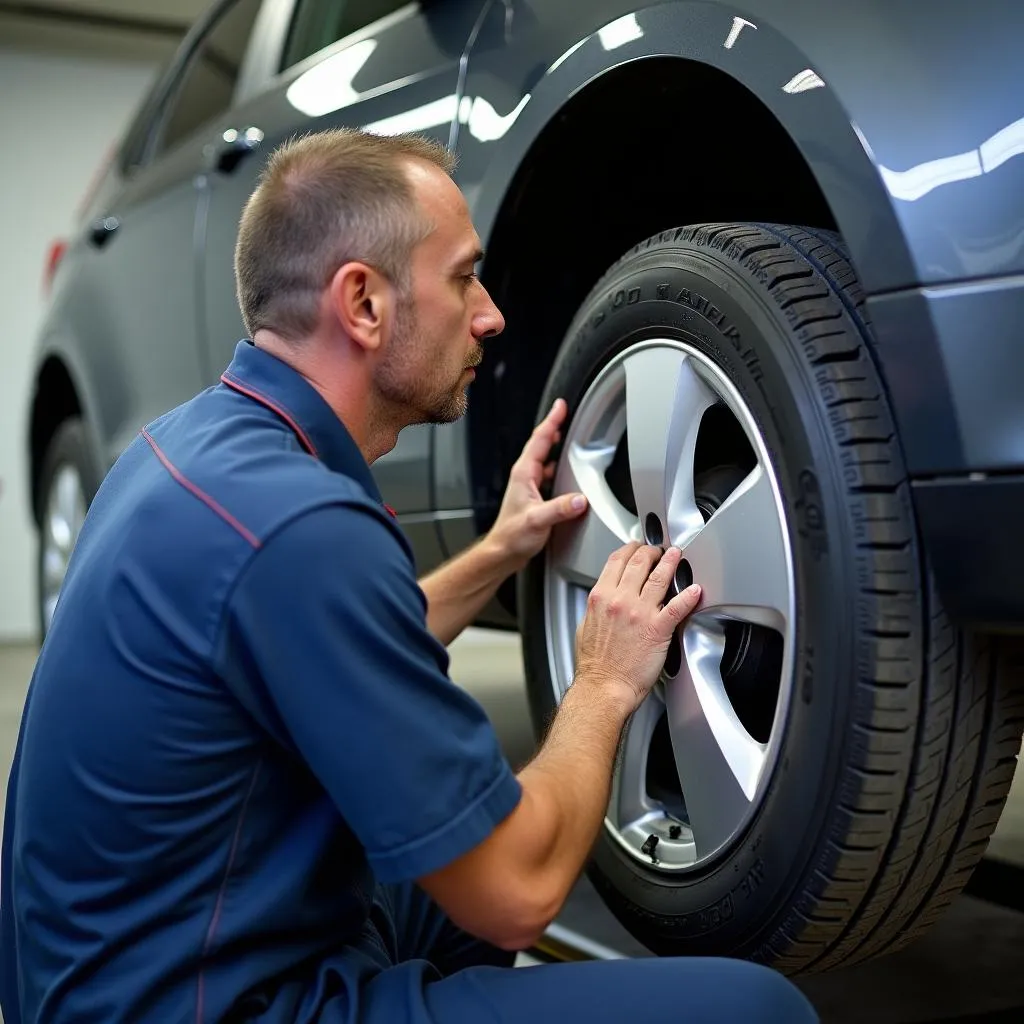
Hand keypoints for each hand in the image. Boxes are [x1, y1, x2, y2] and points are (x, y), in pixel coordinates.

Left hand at [487, 398, 587, 571]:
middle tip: (566, 413)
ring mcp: (528, 486)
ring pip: (544, 458)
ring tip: (568, 436)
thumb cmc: (512, 537)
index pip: (540, 440)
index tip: (561, 405)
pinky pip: (547, 473)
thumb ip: (559, 509)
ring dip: (556, 446)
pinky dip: (556, 465)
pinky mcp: (534, 496)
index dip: (552, 421)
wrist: (503, 552)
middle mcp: (525, 476)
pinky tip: (564, 469)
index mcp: (524, 474)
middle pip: (542, 444)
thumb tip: (579, 499)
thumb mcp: (537, 521)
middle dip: (555, 427)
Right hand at [574, 543, 701, 712]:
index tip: (636, 547)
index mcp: (601, 597)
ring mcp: (639, 613)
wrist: (604, 687)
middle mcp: (619, 600)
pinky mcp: (657, 629)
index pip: (617, 561)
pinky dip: (688, 595)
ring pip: (658, 577)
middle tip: (658, 549)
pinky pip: (677, 607)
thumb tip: (605, 597)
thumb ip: (597, 607)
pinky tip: (695, 589)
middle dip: (651, 551)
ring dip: (670, 562)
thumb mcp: (586, 626)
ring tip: (676, 555)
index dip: (630, 549)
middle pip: (639, 562)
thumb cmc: (595, 664)